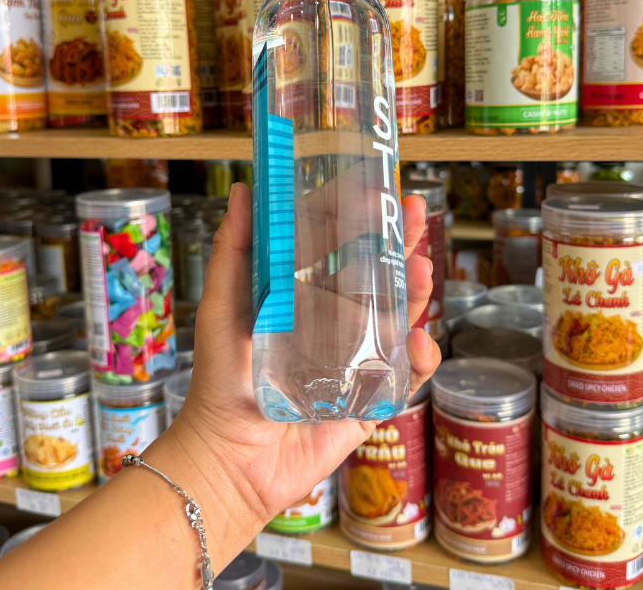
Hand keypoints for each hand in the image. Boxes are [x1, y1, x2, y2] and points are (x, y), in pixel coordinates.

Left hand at [152, 181, 438, 570]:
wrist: (229, 457)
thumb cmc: (220, 378)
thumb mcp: (221, 306)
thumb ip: (232, 251)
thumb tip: (241, 189)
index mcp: (304, 295)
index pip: (337, 245)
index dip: (358, 215)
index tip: (375, 185)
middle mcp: (336, 321)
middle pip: (378, 273)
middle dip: (400, 240)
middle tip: (415, 211)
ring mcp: (358, 358)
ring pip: (399, 316)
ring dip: (416, 290)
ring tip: (422, 266)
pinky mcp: (372, 397)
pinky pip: (406, 375)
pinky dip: (420, 358)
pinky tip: (419, 339)